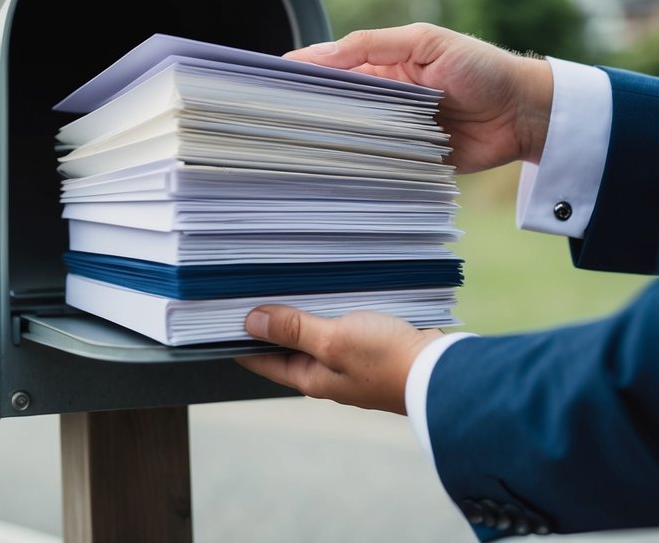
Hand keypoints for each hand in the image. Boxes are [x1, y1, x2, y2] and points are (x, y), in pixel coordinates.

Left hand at [235, 305, 442, 414]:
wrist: (440, 370)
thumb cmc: (386, 360)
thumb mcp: (333, 340)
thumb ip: (293, 329)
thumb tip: (251, 322)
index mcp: (311, 377)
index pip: (262, 359)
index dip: (240, 338)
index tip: (219, 317)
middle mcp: (326, 372)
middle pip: (286, 344)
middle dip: (268, 320)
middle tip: (247, 289)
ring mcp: (349, 359)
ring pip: (313, 332)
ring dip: (300, 310)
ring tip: (280, 281)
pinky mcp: (369, 346)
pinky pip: (339, 324)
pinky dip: (328, 308)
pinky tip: (325, 287)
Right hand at [283, 23, 553, 172]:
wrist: (526, 114)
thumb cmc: (481, 67)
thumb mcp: (425, 42)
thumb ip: (371, 45)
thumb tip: (318, 54)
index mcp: (381, 68)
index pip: (330, 71)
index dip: (301, 76)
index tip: (268, 85)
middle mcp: (383, 102)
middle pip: (335, 109)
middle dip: (308, 114)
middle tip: (275, 122)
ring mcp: (395, 133)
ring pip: (351, 140)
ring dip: (331, 143)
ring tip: (296, 149)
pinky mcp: (409, 163)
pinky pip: (376, 168)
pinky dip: (359, 170)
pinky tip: (335, 173)